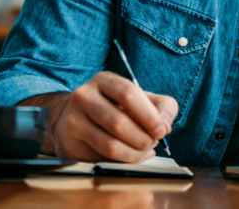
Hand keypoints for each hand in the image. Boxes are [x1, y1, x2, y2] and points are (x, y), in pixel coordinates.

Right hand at [47, 71, 177, 162]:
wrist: (77, 122)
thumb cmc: (116, 110)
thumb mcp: (142, 101)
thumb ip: (162, 106)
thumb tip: (165, 124)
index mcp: (105, 80)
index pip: (129, 94)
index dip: (149, 115)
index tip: (161, 130)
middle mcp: (85, 94)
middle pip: (119, 121)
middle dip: (143, 138)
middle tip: (152, 143)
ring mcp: (75, 116)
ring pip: (111, 142)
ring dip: (135, 152)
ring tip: (145, 150)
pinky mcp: (73, 138)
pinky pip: (103, 154)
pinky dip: (125, 158)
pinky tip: (133, 155)